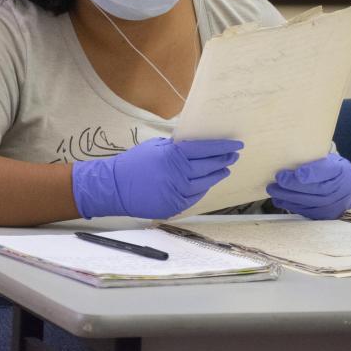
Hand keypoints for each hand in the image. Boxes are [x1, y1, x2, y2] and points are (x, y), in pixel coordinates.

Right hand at [72, 137, 242, 219]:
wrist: (114, 187)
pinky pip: (194, 197)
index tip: (236, 144)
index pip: (206, 149)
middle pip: (209, 166)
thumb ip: (176, 147)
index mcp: (174, 155)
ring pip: (205, 183)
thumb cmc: (134, 163)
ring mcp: (177, 192)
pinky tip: (207, 183)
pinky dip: (203, 189)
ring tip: (225, 169)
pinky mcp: (174, 206)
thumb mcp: (155, 146)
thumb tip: (196, 145)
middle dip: (224, 160)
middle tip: (233, 156)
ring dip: (217, 175)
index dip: (223, 147)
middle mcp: (178, 174)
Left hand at [267, 154, 350, 219]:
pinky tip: (279, 199)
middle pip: (315, 189)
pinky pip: (305, 211)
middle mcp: (339, 190)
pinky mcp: (323, 215)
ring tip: (273, 189)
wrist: (346, 192)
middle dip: (294, 185)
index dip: (312, 173)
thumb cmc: (333, 171)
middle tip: (278, 179)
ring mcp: (332, 205)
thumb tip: (290, 155)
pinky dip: (290, 205)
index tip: (298, 173)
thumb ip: (316, 159)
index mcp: (341, 171)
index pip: (327, 172)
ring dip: (287, 196)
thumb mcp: (331, 160)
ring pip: (308, 201)